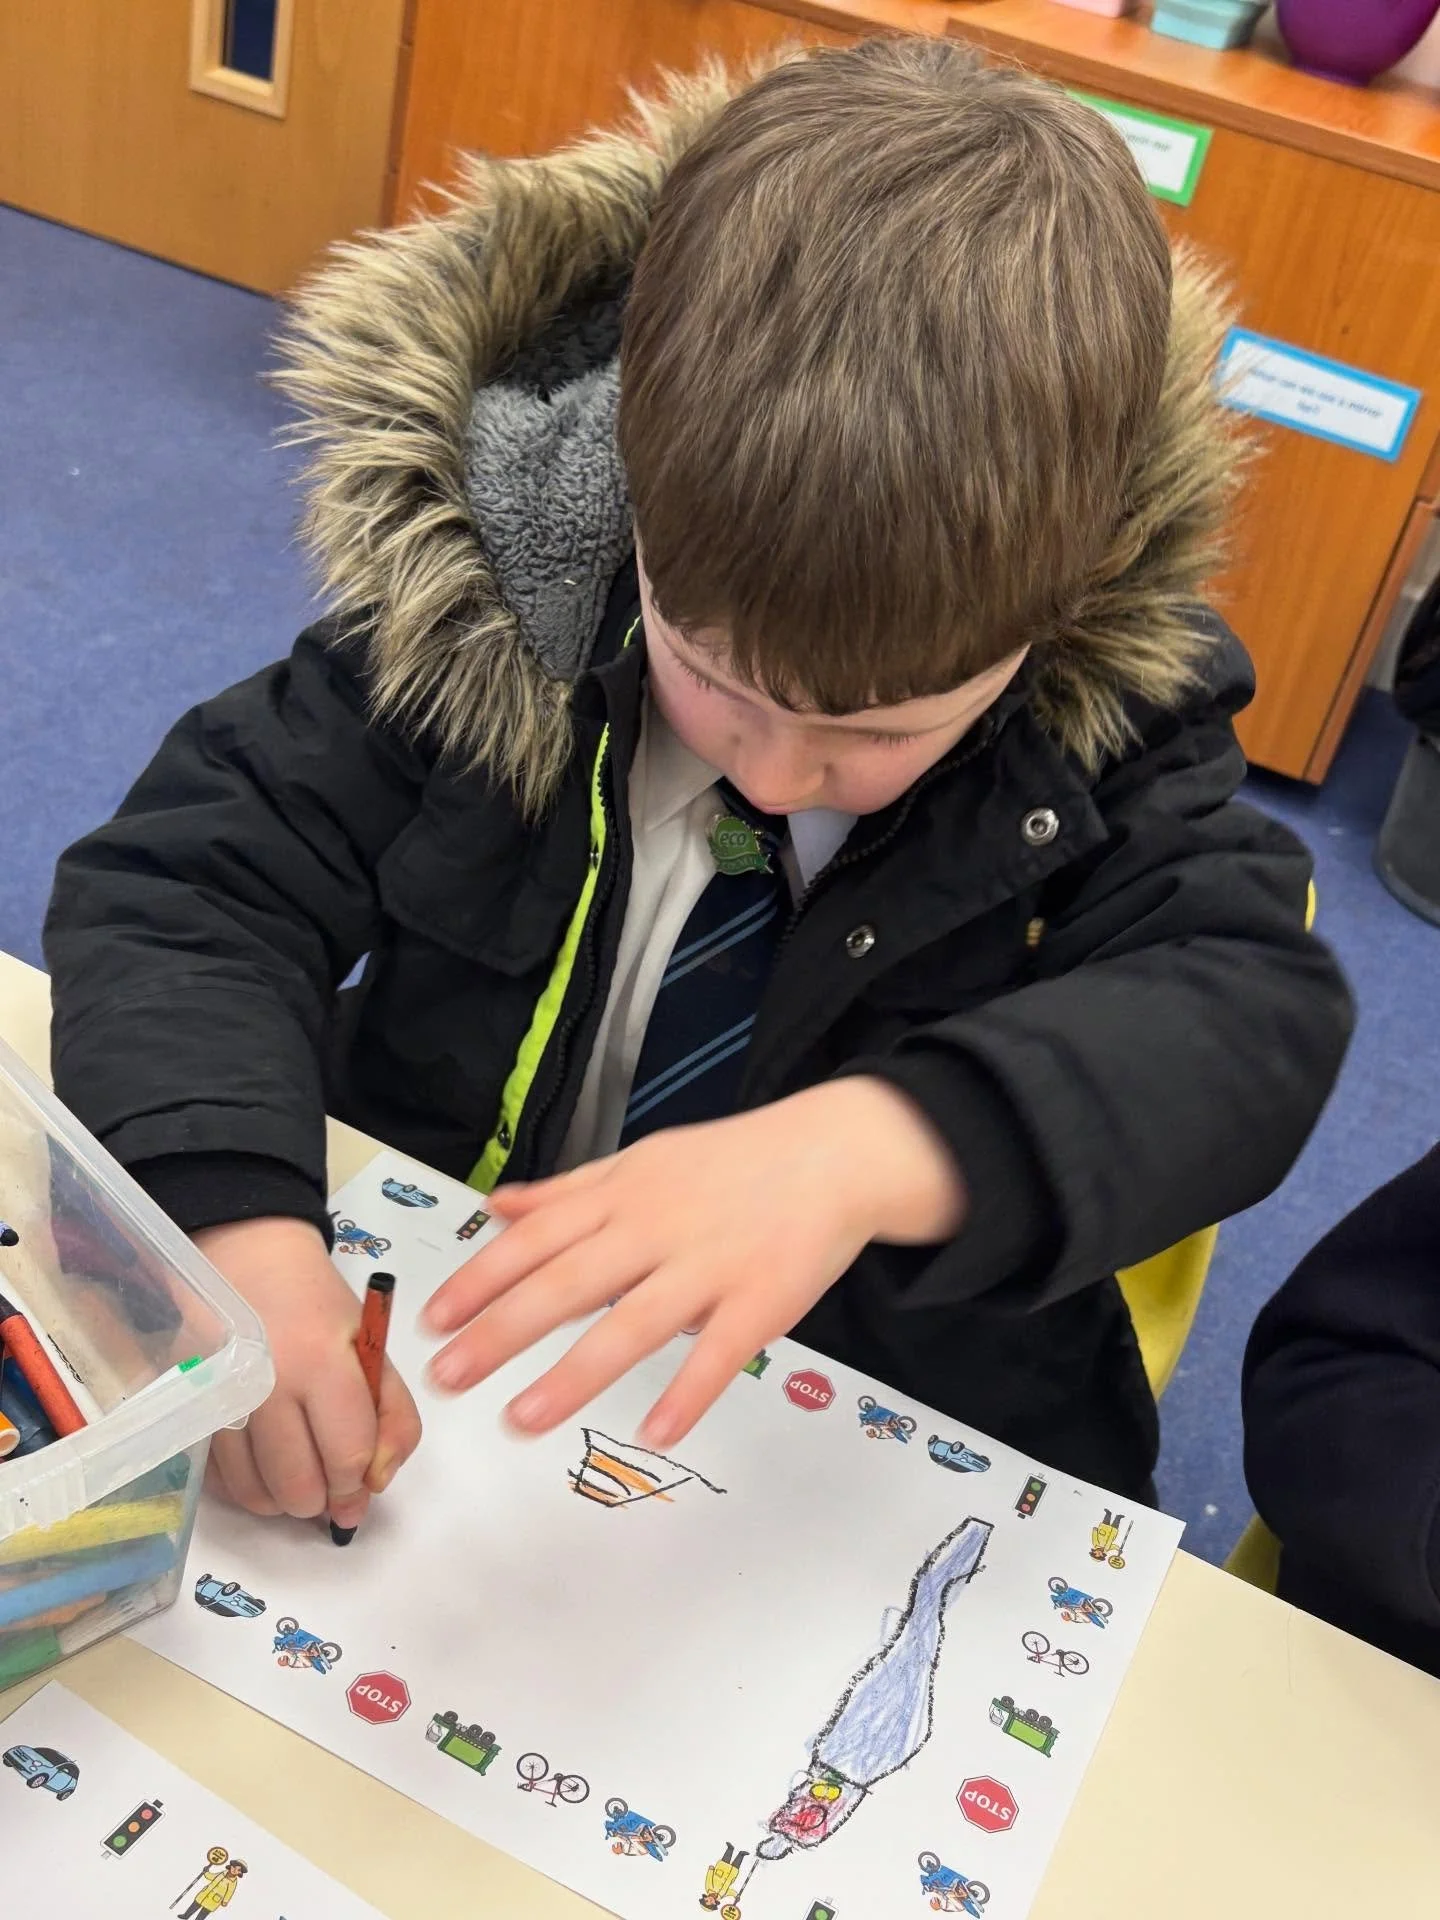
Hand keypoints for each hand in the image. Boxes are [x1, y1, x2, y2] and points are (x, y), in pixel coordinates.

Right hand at [195, 1217, 421, 1525]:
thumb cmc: (316, 1308)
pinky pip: (219, 1481)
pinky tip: (264, 1467)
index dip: (359, 1485)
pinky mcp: (188, 1409)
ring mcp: (220, 1400)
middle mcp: (265, 1385)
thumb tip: (377, 1481)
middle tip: (330, 1487)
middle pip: (298, 1487)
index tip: (361, 1488)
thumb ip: (393, 1415)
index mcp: (320, 1361)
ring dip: (285, 1502)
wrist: (249, 1261)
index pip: (347, 1455)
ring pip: (256, 1495)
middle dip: (323, 1501)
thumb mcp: (371, 1348)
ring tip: (300, 1477)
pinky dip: (247, 1487)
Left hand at [422, 1077, 963, 1448]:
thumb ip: (569, 1190)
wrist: (835, 1151)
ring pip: (632, 1325)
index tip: (432, 1318)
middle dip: (501, 1332)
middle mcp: (657, 1229)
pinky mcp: (762, 1301)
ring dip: (574, 1375)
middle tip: (447, 1376)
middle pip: (568, 1283)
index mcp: (624, 1194)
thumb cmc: (736, 1161)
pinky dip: (687, 1395)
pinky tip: (652, 1434)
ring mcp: (710, 1267)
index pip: (537, 1238)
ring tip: (521, 1420)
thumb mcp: (643, 1159)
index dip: (480, 1279)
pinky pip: (719, 1355)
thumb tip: (499, 1207)